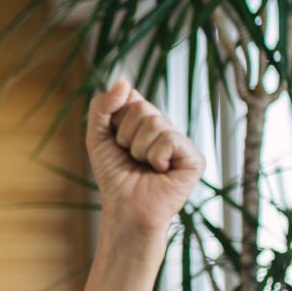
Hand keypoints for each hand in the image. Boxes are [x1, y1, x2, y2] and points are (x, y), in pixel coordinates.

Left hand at [85, 78, 204, 240]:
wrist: (125, 209)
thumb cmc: (113, 177)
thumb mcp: (97, 137)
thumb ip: (102, 106)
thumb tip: (124, 80)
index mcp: (146, 122)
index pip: (130, 97)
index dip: (115, 120)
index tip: (116, 141)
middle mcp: (166, 128)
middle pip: (142, 107)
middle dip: (125, 135)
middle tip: (130, 158)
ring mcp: (181, 142)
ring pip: (154, 122)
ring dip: (138, 148)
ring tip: (144, 166)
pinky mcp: (194, 157)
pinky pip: (168, 139)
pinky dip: (155, 157)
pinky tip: (160, 172)